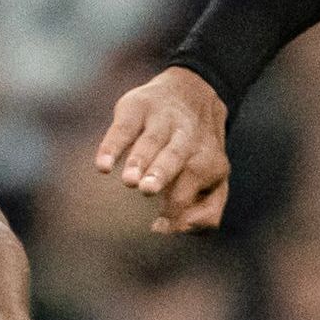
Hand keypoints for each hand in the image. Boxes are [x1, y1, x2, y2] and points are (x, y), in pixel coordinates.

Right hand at [93, 68, 231, 233]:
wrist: (195, 90)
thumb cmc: (199, 152)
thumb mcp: (217, 180)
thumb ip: (207, 213)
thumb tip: (171, 229)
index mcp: (208, 159)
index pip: (191, 186)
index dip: (176, 208)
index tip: (158, 226)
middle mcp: (187, 137)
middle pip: (175, 156)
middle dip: (162, 173)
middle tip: (148, 190)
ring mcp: (162, 119)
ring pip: (151, 140)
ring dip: (139, 159)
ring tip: (128, 180)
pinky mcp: (138, 107)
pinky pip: (124, 127)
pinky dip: (112, 145)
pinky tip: (102, 165)